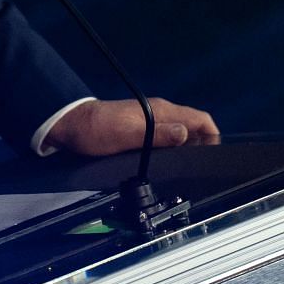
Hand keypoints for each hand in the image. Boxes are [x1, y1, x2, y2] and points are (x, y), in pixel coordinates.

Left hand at [44, 97, 218, 155]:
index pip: (201, 120)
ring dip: (185, 150)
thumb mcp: (127, 135)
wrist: (71, 125)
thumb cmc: (97, 130)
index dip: (213, 137)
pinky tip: (165, 165)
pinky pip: (165, 139)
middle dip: (201, 147)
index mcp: (162, 111)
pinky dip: (171, 150)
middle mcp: (161, 113)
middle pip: (193, 129)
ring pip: (180, 135)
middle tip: (198, 170)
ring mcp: (151, 120)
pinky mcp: (141, 129)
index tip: (213, 158)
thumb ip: (157, 134)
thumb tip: (186, 134)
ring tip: (182, 171)